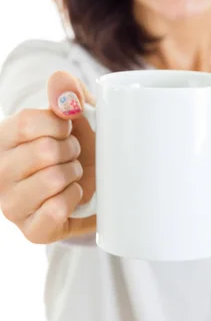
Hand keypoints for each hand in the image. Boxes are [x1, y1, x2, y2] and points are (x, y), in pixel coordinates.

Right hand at [0, 71, 95, 243]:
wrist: (90, 176)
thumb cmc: (76, 138)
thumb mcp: (73, 107)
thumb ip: (66, 89)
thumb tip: (65, 93)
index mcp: (3, 138)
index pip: (26, 123)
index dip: (59, 123)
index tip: (68, 127)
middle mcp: (0, 172)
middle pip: (44, 152)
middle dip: (71, 149)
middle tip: (72, 152)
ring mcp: (12, 204)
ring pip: (52, 180)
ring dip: (74, 173)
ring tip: (72, 172)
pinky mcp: (31, 231)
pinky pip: (56, 210)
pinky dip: (73, 198)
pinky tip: (72, 193)